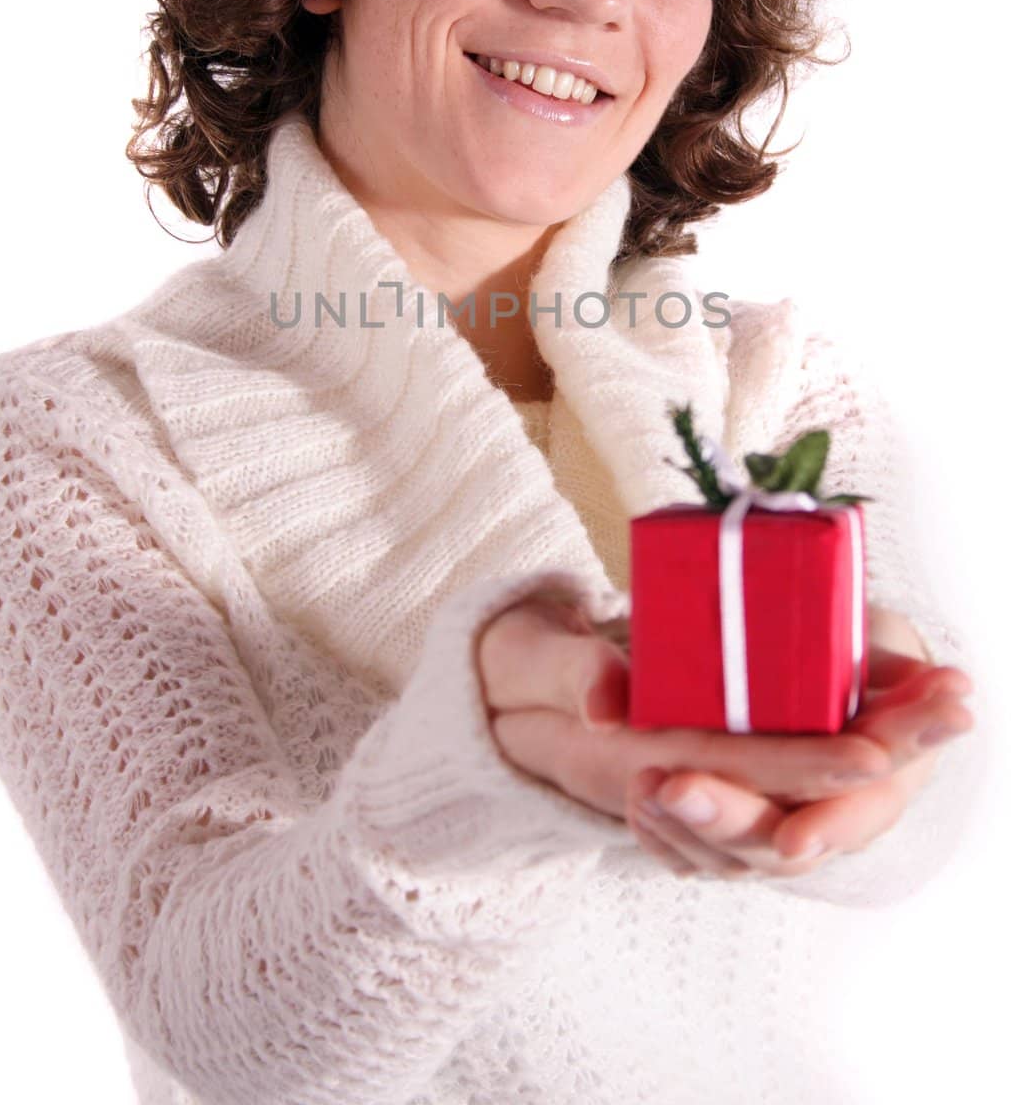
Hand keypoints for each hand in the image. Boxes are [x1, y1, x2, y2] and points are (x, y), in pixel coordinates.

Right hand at [475, 595, 974, 880]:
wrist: (498, 700)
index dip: (808, 765)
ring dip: (884, 756)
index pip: (736, 772)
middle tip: (951, 707)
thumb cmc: (517, 668)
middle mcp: (678, 791)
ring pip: (806, 793)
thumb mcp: (526, 656)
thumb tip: (606, 699)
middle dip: (880, 755)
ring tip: (948, 703)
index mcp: (633, 764)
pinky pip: (791, 784)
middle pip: (796, 792)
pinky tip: (907, 715)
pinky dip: (855, 755)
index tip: (874, 752)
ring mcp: (699, 788)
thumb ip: (564, 669)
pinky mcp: (716, 774)